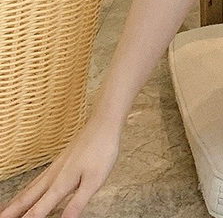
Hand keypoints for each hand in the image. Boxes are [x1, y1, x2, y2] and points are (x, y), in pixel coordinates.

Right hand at [0, 118, 120, 217]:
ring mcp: (55, 168)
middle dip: (12, 212)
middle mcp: (53, 177)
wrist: (103, 124)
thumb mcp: (95, 181)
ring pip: (30, 189)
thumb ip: (77, 203)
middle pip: (27, 199)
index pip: (38, 210)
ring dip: (16, 202)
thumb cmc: (102, 150)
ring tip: (5, 211)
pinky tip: (28, 190)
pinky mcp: (59, 162)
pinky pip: (37, 180)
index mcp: (60, 184)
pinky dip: (27, 189)